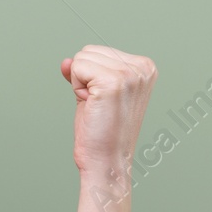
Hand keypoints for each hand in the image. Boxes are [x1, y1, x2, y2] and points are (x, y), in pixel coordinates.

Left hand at [60, 46, 157, 174]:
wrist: (106, 160)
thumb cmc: (102, 132)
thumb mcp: (94, 93)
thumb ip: (84, 72)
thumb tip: (66, 61)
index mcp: (145, 67)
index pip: (99, 51)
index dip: (91, 77)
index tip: (104, 101)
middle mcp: (142, 67)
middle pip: (89, 51)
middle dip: (84, 78)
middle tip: (98, 105)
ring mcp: (129, 74)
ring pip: (81, 58)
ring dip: (80, 84)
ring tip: (97, 106)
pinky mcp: (113, 82)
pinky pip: (76, 67)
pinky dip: (76, 88)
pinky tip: (91, 106)